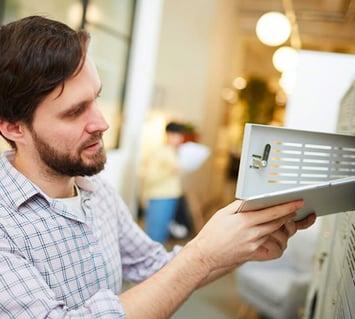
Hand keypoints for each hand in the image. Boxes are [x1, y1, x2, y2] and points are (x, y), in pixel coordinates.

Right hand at [188, 199, 314, 272]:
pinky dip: (278, 244)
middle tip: (293, 210)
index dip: (287, 206)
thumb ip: (238, 206)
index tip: (297, 202)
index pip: (272, 212)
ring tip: (283, 223)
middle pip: (278, 223)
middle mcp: (252, 233)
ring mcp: (254, 245)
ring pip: (277, 235)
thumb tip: (251, 201)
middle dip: (289, 215)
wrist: (205, 255)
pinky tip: (275, 239)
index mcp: (244, 221)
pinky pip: (273, 250)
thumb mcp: (222, 213)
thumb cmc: (211, 235)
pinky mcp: (254, 255)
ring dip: (284, 229)